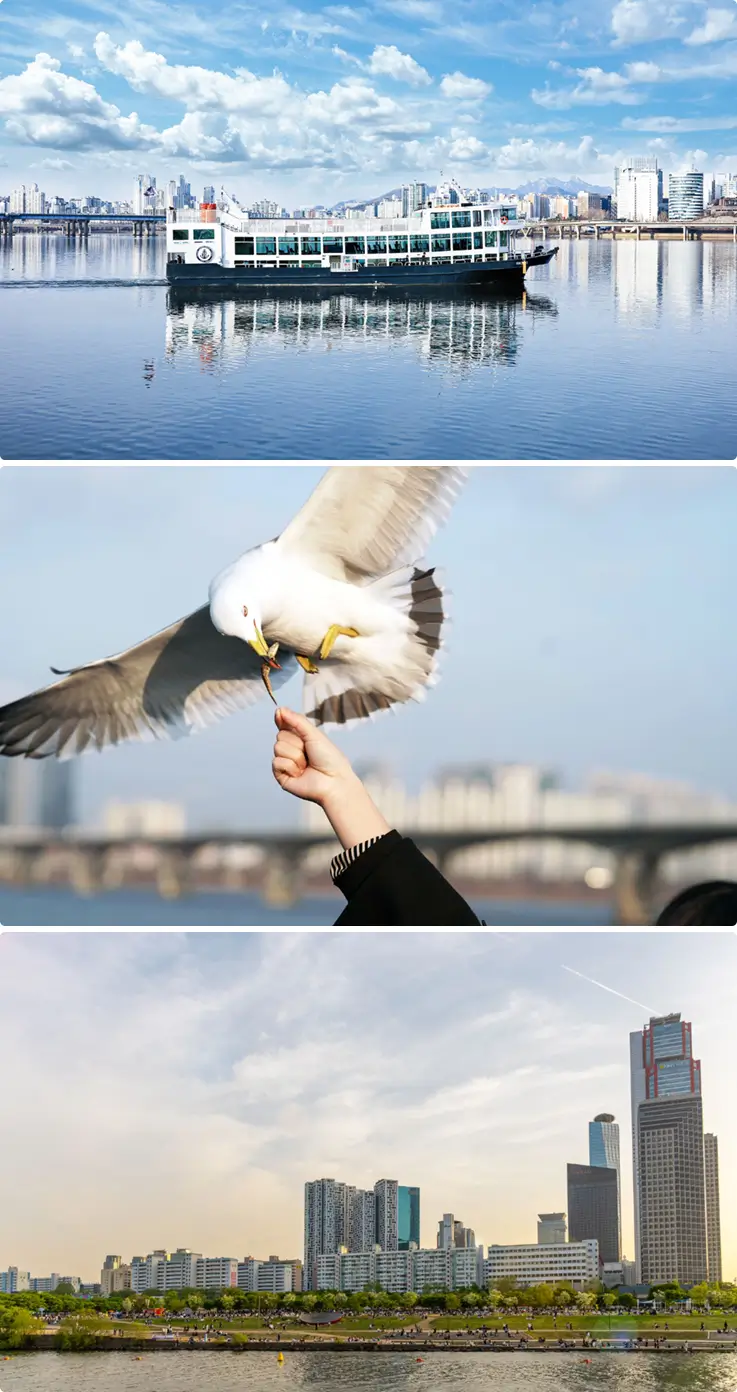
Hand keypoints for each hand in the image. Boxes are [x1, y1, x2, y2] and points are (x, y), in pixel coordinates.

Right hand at [272, 707, 390, 848]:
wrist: (334, 780)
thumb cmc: (329, 758)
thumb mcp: (314, 734)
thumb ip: (297, 721)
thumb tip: (280, 709)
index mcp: (299, 738)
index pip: (284, 725)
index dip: (281, 719)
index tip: (280, 713)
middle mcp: (291, 749)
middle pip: (280, 735)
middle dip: (296, 742)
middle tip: (309, 752)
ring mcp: (285, 762)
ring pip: (278, 748)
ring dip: (296, 756)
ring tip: (307, 764)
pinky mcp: (281, 775)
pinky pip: (276, 762)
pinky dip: (291, 766)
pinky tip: (300, 773)